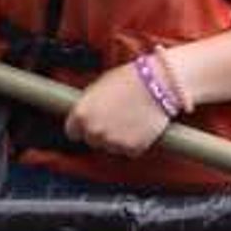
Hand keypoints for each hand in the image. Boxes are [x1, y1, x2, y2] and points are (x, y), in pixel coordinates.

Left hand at [64, 58, 184, 159]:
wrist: (158, 84)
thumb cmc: (129, 79)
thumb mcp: (99, 87)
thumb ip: (88, 105)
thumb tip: (85, 115)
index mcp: (81, 114)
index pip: (72, 132)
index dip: (82, 126)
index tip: (92, 122)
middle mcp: (93, 131)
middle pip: (91, 140)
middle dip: (100, 132)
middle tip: (115, 118)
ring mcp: (112, 142)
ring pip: (110, 147)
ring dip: (117, 138)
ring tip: (129, 119)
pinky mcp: (131, 149)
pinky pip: (128, 150)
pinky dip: (133, 142)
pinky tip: (139, 126)